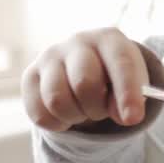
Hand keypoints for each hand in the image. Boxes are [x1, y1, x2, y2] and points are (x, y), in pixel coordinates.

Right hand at [22, 28, 152, 130]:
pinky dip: (57, 124)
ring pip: (57, 101)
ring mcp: (50, 56)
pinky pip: (40, 114)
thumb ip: (132, 100)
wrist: (86, 68)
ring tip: (84, 110)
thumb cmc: (114, 78)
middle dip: (97, 108)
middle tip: (102, 110)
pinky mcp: (30, 76)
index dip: (128, 94)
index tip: (133, 119)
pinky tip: (66, 113)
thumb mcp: (132, 85)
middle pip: (84, 84)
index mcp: (109, 39)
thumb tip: (123, 116)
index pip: (120, 64)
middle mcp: (78, 41)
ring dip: (75, 116)